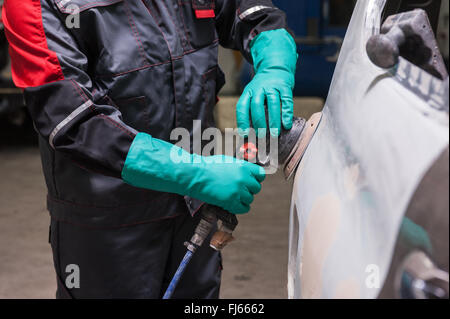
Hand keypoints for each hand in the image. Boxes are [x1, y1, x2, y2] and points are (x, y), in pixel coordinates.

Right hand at [122, 133, 264, 214]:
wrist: (195, 175)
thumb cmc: (208, 167)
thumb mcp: (227, 162)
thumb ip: (240, 168)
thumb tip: (248, 173)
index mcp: (243, 167)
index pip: (261, 174)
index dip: (256, 178)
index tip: (250, 180)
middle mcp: (243, 179)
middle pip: (256, 188)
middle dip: (249, 189)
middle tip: (239, 189)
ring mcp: (238, 191)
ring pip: (250, 199)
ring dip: (243, 199)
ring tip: (233, 196)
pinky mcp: (231, 201)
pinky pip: (244, 208)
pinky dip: (239, 207)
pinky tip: (232, 203)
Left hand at [236, 29, 297, 137]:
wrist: (275, 68)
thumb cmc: (263, 88)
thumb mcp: (252, 95)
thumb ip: (250, 111)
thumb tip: (248, 134)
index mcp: (248, 92)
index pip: (242, 106)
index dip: (242, 121)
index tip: (244, 134)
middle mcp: (259, 88)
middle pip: (257, 105)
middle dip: (259, 122)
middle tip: (261, 135)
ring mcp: (272, 87)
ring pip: (273, 103)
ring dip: (274, 120)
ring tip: (275, 134)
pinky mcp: (285, 87)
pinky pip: (286, 101)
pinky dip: (287, 114)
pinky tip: (286, 124)